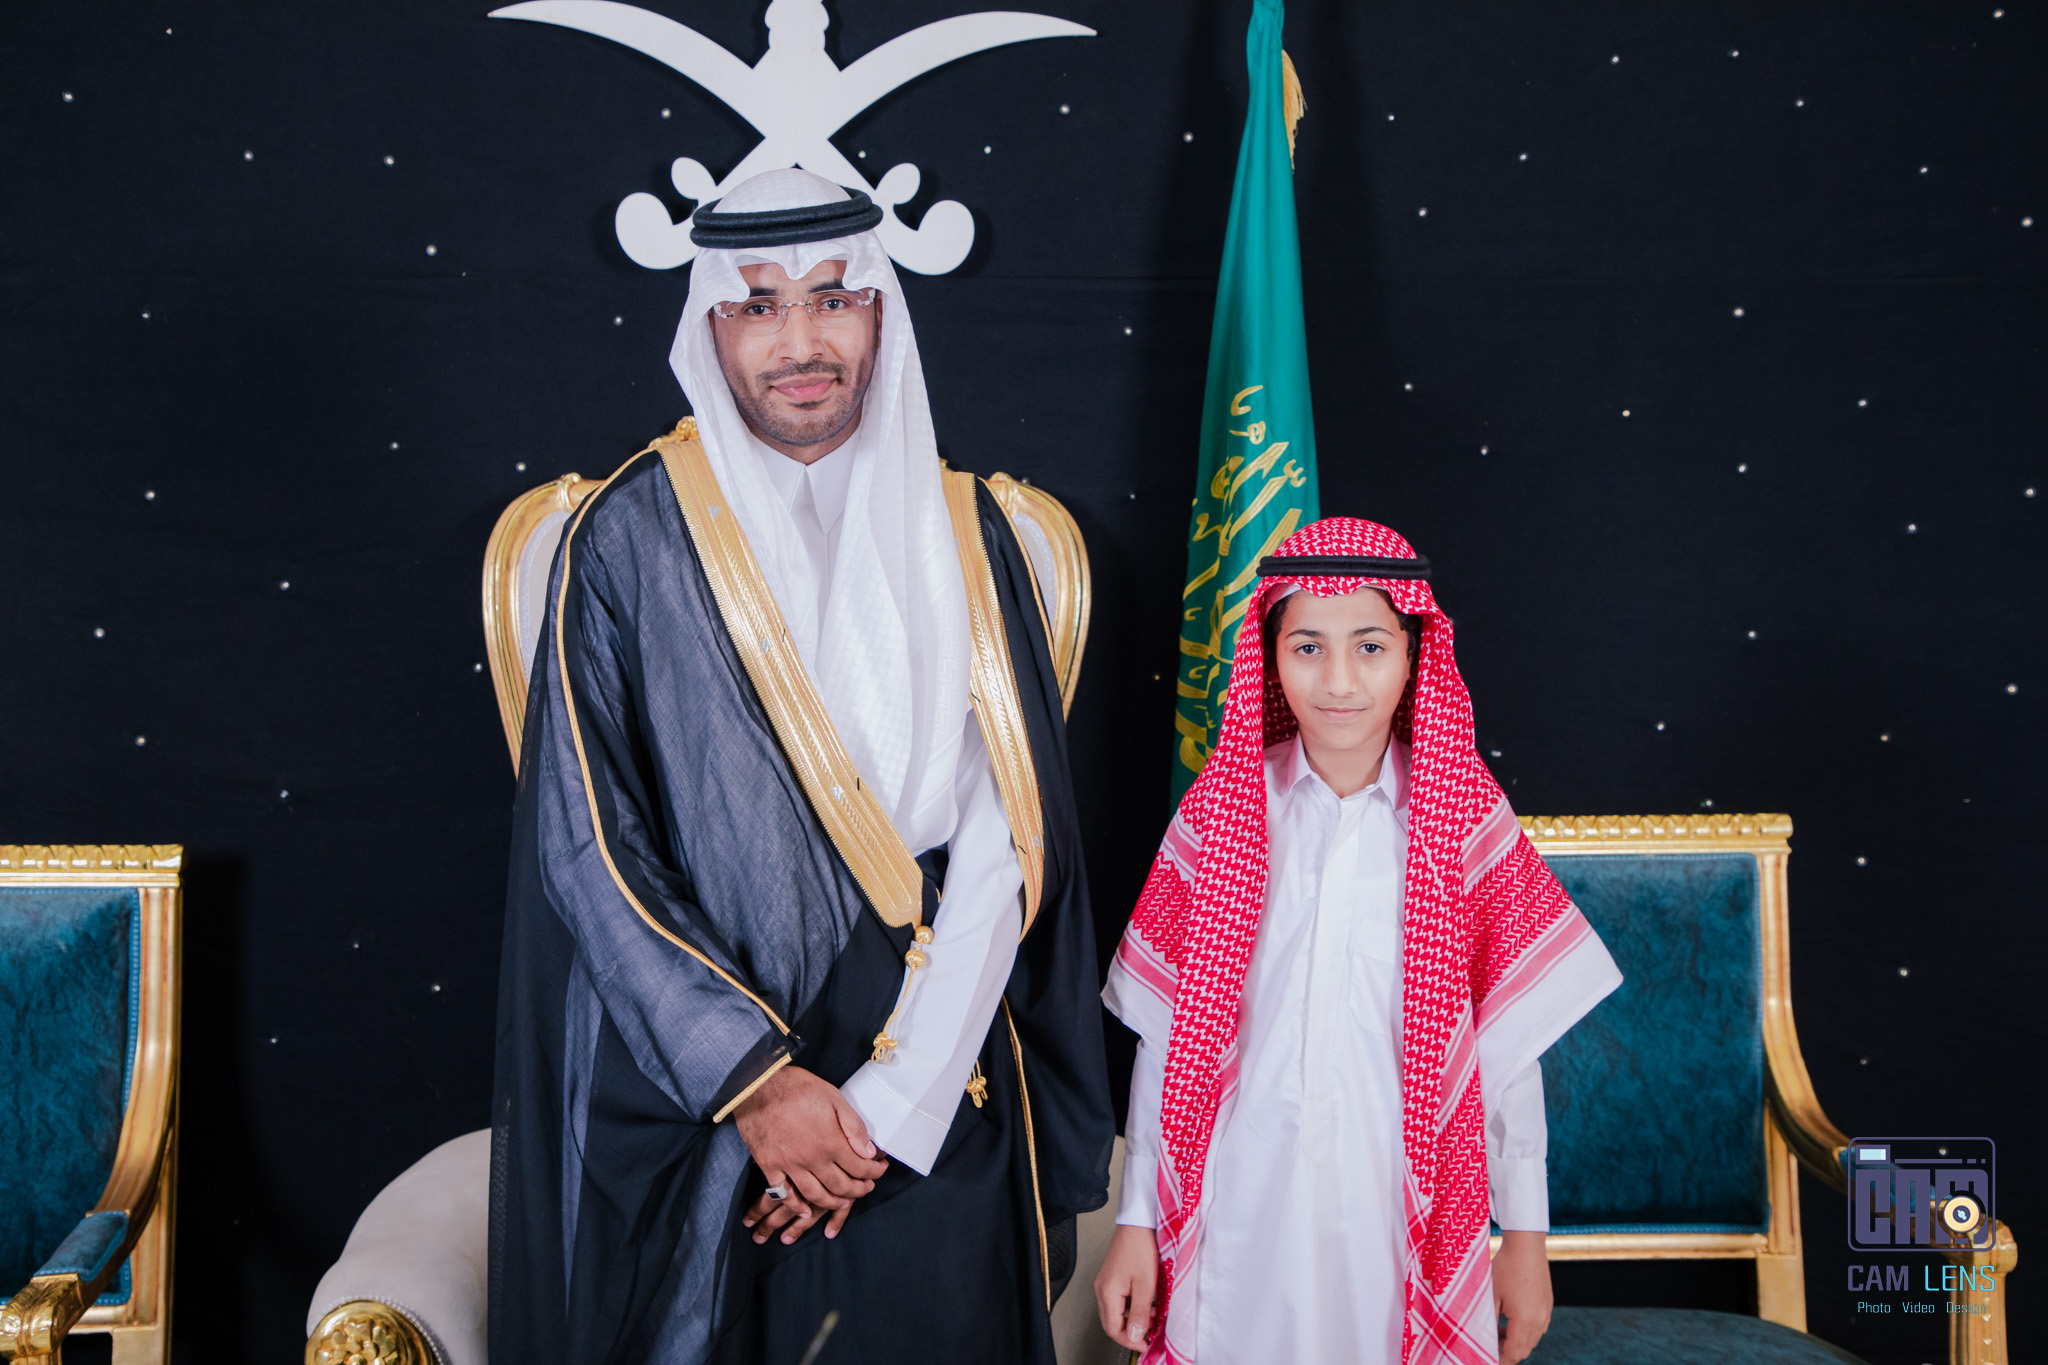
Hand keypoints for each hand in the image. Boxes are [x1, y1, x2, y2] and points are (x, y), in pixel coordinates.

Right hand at [732, 1065, 887, 1245]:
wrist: (757, 1086)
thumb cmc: (796, 1087)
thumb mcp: (834, 1098)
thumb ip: (853, 1127)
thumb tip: (869, 1152)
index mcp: (830, 1142)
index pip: (860, 1168)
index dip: (874, 1172)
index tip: (880, 1170)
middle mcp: (812, 1159)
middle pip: (841, 1186)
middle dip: (859, 1189)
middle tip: (866, 1187)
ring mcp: (789, 1165)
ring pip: (816, 1195)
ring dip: (833, 1202)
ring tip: (843, 1201)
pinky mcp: (769, 1166)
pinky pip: (784, 1194)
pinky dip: (796, 1206)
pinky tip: (806, 1210)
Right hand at [1094, 1224, 1158, 1351]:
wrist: (1138, 1222)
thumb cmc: (1141, 1248)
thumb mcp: (1145, 1285)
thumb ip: (1139, 1313)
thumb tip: (1134, 1336)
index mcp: (1107, 1293)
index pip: (1112, 1328)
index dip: (1129, 1340)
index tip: (1145, 1344)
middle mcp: (1102, 1288)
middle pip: (1111, 1321)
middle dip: (1131, 1331)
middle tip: (1149, 1334)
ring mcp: (1105, 1281)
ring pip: (1115, 1311)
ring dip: (1133, 1318)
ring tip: (1152, 1318)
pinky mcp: (1111, 1275)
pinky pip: (1118, 1299)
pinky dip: (1131, 1306)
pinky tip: (1146, 1303)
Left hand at [1492, 1230, 1552, 1363]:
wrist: (1526, 1244)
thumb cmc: (1506, 1267)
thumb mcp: (1491, 1295)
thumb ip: (1488, 1320)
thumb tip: (1482, 1338)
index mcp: (1526, 1321)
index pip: (1514, 1353)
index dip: (1500, 1359)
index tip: (1486, 1357)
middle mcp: (1540, 1320)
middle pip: (1524, 1349)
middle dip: (1507, 1351)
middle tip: (1489, 1346)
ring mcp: (1546, 1312)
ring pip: (1531, 1338)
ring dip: (1515, 1340)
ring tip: (1496, 1331)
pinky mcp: (1547, 1303)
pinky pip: (1537, 1326)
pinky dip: (1524, 1329)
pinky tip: (1509, 1319)